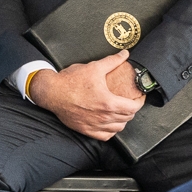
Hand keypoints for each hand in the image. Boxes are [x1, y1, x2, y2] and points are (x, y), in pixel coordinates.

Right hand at [27, 49, 144, 141]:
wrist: (52, 92)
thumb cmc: (70, 82)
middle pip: (127, 118)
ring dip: (122, 121)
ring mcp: (94, 125)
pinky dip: (110, 131)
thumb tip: (124, 54)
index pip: (133, 108)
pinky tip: (109, 124)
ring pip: (118, 128)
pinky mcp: (86, 129)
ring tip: (121, 112)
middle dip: (132, 110)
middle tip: (130, 101)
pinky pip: (105, 136)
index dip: (140, 102)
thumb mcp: (94, 68)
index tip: (139, 97)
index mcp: (109, 103)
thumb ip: (112, 61)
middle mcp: (103, 117)